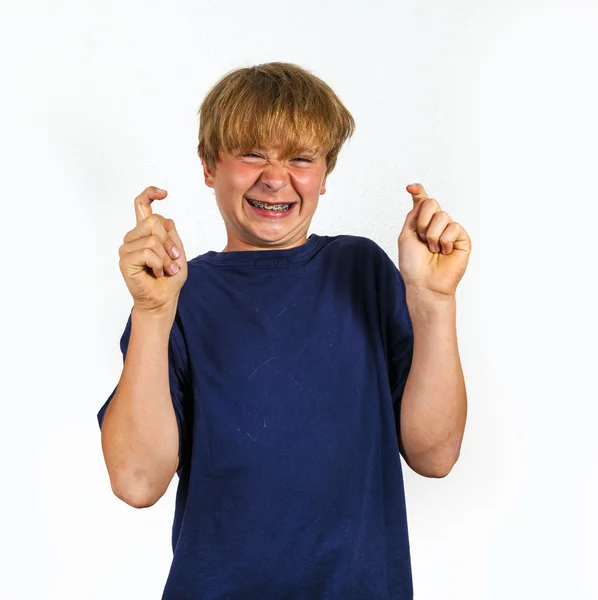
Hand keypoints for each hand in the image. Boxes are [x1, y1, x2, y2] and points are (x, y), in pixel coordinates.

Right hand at [118, 186, 187, 312]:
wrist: (164, 299)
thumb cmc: (170, 277)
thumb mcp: (177, 251)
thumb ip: (171, 234)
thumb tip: (163, 220)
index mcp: (145, 232)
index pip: (141, 205)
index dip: (150, 194)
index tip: (164, 193)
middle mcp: (133, 236)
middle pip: (154, 221)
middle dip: (170, 242)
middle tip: (174, 259)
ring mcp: (127, 248)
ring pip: (152, 238)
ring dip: (166, 257)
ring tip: (165, 269)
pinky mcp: (125, 260)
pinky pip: (147, 252)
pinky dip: (159, 264)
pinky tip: (157, 273)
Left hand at [398, 183, 470, 296]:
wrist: (425, 283)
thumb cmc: (413, 265)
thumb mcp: (406, 236)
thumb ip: (413, 215)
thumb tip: (421, 199)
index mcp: (421, 224)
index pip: (422, 204)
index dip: (418, 192)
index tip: (411, 187)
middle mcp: (436, 226)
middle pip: (432, 203)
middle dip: (423, 220)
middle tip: (421, 237)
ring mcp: (450, 231)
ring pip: (443, 216)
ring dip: (432, 234)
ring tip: (432, 249)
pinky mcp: (462, 239)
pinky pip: (454, 227)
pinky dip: (445, 241)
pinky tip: (444, 252)